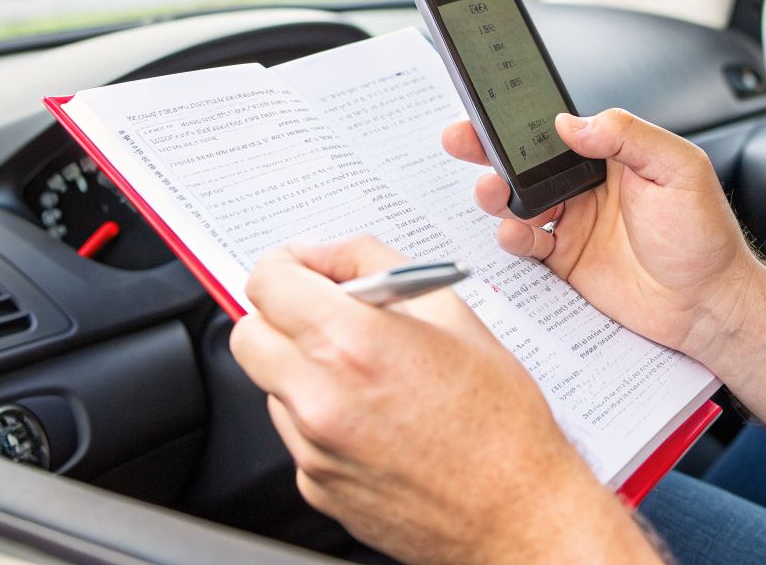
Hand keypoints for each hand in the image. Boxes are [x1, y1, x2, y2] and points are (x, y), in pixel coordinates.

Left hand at [228, 235, 656, 564]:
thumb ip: (377, 264)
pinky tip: (374, 419)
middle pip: (248, 335)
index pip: (267, 281)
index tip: (304, 269)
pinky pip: (295, 434)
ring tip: (368, 377)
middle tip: (328, 317)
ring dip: (302, 369)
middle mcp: (319, 398)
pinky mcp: (315, 486)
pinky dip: (321, 418)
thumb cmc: (500, 420)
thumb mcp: (452, 312)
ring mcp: (312, 449)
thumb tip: (330, 254)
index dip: (286, 265)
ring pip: (271, 386)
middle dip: (282, 316)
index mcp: (351, 344)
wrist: (516, 511)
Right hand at [442, 109, 764, 362]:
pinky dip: (512, 237)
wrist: (710, 305)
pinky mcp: (567, 262)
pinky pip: (527, 245)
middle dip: (488, 149)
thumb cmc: (705, 236)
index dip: (520, 118)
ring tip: (492, 192)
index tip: (488, 106)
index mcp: (612, 156)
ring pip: (518, 202)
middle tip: (461, 139)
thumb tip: (572, 123)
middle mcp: (587, 187)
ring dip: (496, 194)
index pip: (556, 128)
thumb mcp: (678, 169)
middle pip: (526, 162)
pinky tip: (514, 232)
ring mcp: (574, 224)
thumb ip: (628, 137)